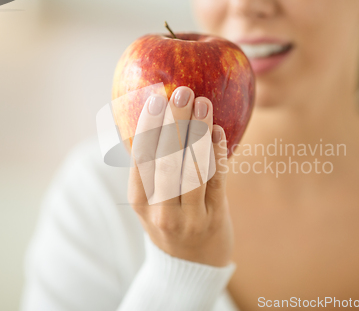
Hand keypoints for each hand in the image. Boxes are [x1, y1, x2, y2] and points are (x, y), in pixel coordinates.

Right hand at [128, 86, 232, 266]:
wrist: (191, 267)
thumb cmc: (169, 222)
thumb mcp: (151, 201)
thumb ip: (151, 169)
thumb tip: (156, 120)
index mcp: (140, 201)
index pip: (142, 158)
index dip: (149, 127)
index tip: (156, 98)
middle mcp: (161, 210)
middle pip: (166, 160)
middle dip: (175, 123)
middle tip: (181, 91)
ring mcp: (189, 216)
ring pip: (193, 168)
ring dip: (199, 133)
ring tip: (203, 103)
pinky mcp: (213, 217)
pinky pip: (216, 180)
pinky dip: (217, 153)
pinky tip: (218, 131)